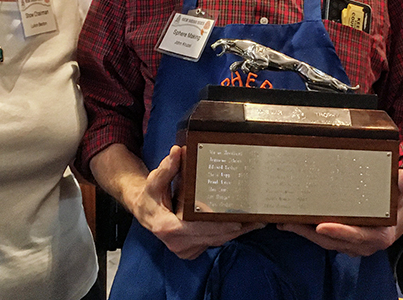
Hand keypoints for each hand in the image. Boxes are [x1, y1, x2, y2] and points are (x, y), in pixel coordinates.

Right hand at [130, 145, 263, 259]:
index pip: (198, 229)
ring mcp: (185, 249)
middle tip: (258, 219)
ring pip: (216, 242)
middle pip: (213, 238)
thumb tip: (177, 151)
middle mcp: (177, 242)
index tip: (237, 221)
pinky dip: (228, 235)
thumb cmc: (151, 196)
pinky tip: (245, 226)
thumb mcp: (155, 181)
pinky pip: (213, 243)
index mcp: (168, 227)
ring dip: (236, 233)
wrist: (144, 211)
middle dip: (236, 229)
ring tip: (257, 222)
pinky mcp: (191, 250)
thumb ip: (167, 168)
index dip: (218, 225)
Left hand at [277, 168, 402, 256]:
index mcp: (378, 236)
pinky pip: (321, 238)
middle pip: (333, 241)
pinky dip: (305, 231)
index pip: (356, 236)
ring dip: (303, 232)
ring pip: (323, 241)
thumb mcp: (399, 196)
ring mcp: (349, 245)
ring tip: (285, 221)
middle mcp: (362, 245)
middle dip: (310, 233)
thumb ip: (399, 186)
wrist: (395, 219)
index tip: (322, 226)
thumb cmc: (394, 206)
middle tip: (291, 222)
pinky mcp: (339, 241)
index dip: (339, 232)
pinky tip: (290, 222)